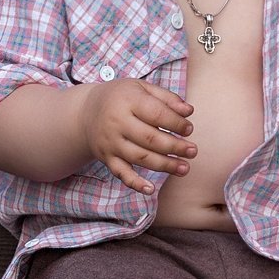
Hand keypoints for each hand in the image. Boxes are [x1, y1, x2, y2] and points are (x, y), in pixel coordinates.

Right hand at [79, 79, 195, 194]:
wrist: (85, 112)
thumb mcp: (141, 88)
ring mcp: (110, 142)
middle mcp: (117, 122)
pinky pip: (120, 173)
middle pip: (150, 138)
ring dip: (164, 165)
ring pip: (139, 157)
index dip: (176, 123)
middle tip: (193, 151)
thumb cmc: (121, 98)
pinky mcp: (106, 158)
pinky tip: (150, 190)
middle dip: (174, 147)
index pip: (156, 114)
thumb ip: (166, 98)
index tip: (189, 129)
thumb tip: (189, 111)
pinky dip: (134, 183)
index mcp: (127, 101)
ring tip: (184, 168)